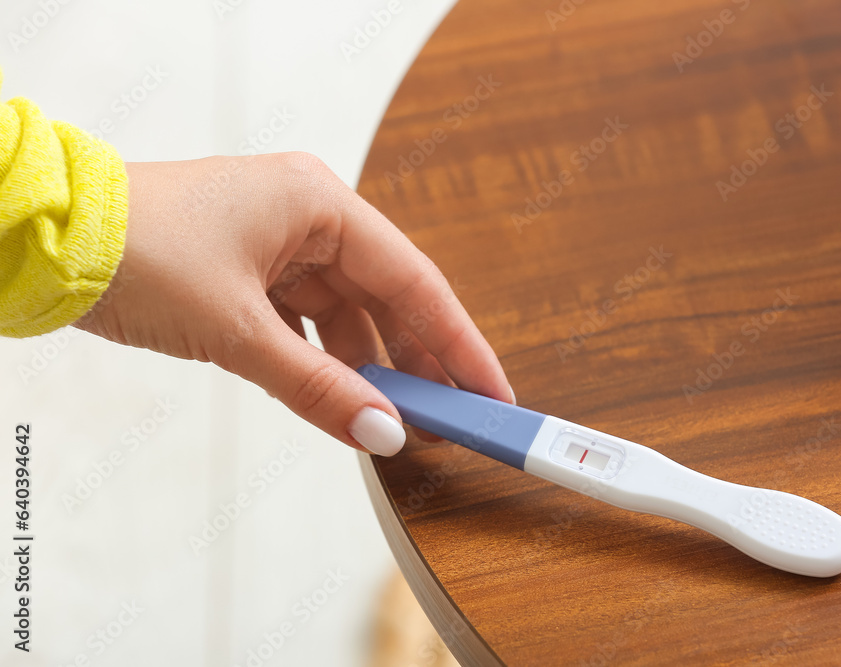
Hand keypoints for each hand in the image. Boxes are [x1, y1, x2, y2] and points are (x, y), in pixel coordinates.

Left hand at [75, 153, 513, 455]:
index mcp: (320, 203)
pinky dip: (324, 359)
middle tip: (452, 418)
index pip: (415, 281)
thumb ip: (317, 385)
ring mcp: (278, 240)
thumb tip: (383, 434)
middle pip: (387, 297)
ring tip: (398, 420)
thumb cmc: (137, 253)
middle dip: (417, 360)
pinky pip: (307, 320)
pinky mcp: (250, 268)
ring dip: (368, 365)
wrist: (45, 238)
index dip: (458, 343)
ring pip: (347, 312)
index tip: (490, 392)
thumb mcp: (238, 331)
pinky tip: (341, 396)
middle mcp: (308, 214)